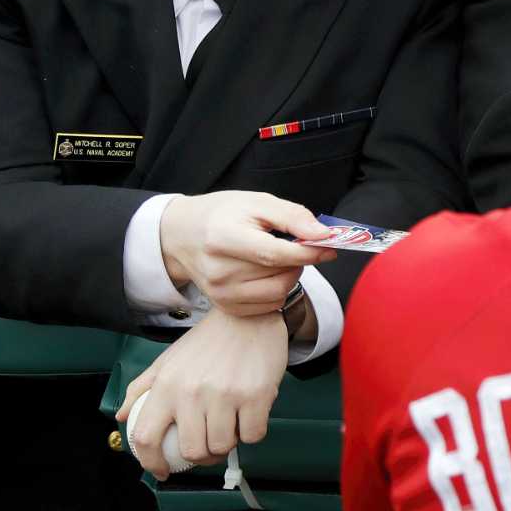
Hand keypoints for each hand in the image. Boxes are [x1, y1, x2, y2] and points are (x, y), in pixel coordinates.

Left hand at [117, 309, 288, 478]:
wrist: (249, 315)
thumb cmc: (207, 341)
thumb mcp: (168, 359)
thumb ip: (141, 388)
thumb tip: (121, 417)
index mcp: (166, 385)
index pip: (146, 437)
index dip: (151, 462)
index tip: (161, 470)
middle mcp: (192, 392)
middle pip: (192, 451)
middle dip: (201, 457)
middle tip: (208, 447)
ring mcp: (226, 395)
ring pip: (223, 447)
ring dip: (227, 444)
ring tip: (230, 427)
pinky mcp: (256, 396)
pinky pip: (252, 435)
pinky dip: (251, 432)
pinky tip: (249, 416)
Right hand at [158, 190, 334, 315]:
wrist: (182, 235)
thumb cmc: (221, 215)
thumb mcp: (256, 202)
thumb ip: (292, 216)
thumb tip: (323, 234)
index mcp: (223, 239)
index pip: (276, 254)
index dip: (308, 252)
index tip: (329, 246)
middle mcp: (219, 272)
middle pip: (280, 275)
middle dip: (299, 260)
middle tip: (295, 244)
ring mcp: (220, 293)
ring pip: (279, 292)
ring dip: (291, 275)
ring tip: (279, 257)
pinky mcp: (226, 307)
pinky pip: (270, 305)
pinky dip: (278, 289)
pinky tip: (267, 273)